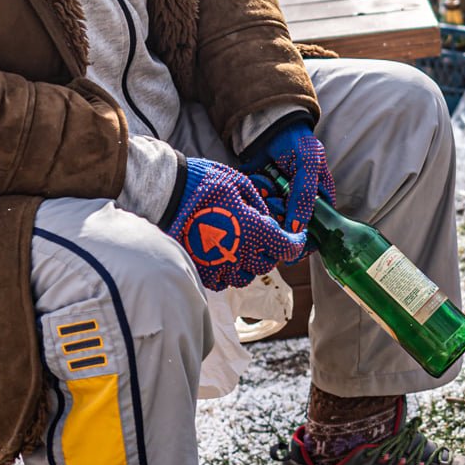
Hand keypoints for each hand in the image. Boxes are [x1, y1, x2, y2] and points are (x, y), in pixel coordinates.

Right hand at [166, 159, 304, 290]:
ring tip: (240, 248)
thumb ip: (258, 204)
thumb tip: (267, 218)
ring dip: (248, 264)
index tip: (296, 237)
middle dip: (270, 250)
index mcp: (254, 229)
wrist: (167, 194)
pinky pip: (221, 282)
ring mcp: (220, 264)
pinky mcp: (201, 270)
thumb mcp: (239, 182)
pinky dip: (226, 273)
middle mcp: (240, 252)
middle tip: (263, 236)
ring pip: (245, 277)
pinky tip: (222, 257)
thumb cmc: (204, 183)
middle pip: (267, 263)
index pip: (288, 248)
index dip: (296, 242)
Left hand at [250, 121, 335, 235]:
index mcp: (320, 200)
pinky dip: (256, 192)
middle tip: (276, 196)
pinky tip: (259, 178)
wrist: (269, 127)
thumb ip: (305, 196)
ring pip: (272, 218)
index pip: (316, 230)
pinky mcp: (262, 197)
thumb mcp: (308, 165)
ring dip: (267, 200)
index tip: (293, 233)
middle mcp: (300, 205)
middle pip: (290, 227)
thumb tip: (296, 229)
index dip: (305, 235)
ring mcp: (280, 202)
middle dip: (280, 212)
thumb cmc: (297, 142)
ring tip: (268, 182)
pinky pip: (256, 206)